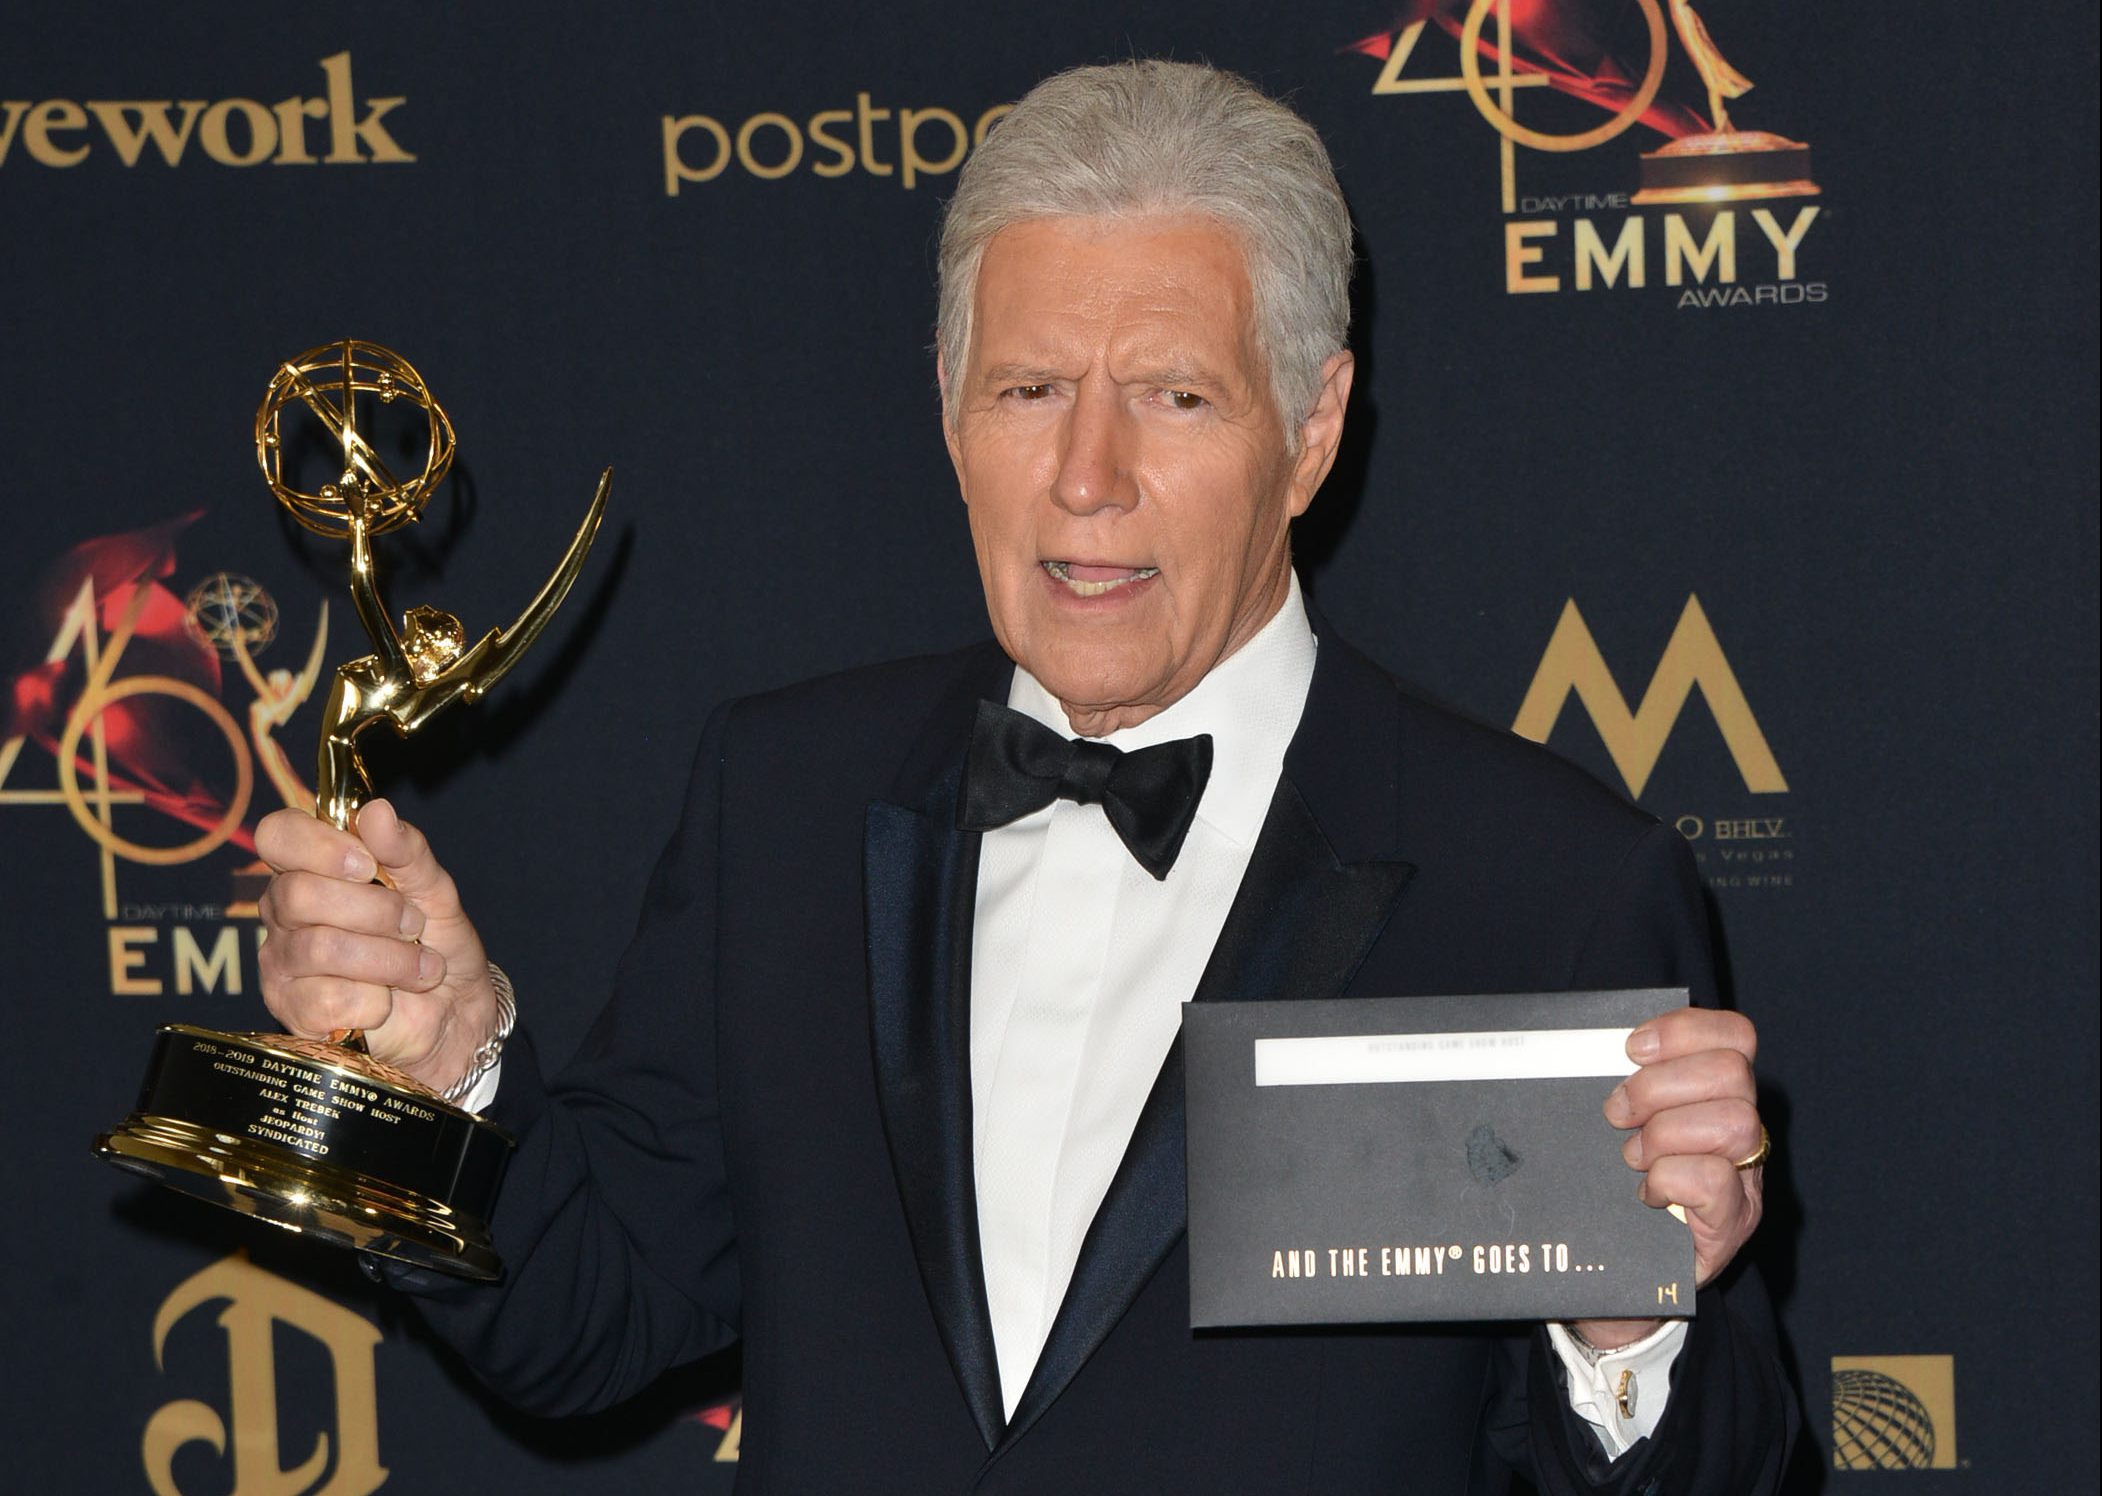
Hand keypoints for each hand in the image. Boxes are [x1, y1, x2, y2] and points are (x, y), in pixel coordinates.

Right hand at [256, 799, 497, 1095]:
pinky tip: (390, 1001)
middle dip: (376, 910)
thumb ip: (406, 851)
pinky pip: (328, 1000)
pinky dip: (377, 1001)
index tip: (367, 864)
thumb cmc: (434, 941)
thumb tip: (377, 810)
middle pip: (299, 894)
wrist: (455, 1011)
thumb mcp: (433, 889)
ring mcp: (283, 964)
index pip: (277, 835)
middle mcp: (285, 912)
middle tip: (414, 924)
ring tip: (423, 967)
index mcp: (312, 868)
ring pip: (320, 947)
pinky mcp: (294, 1013)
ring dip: (390, 959)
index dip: (318, 845)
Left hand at [1572, 1007, 1763, 1349]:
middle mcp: (1743, 1130)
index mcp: (1717, 1094)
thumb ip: (1623, 1085)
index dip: (1684, 1030)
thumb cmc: (1617, 1191)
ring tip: (1632, 1157)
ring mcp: (1746, 1177)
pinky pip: (1715, 1179)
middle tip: (1617, 1114)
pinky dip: (1671, 1179)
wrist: (1625, 1277)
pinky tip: (1646, 1192)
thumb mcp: (1621, 1126)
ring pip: (1732, 1121)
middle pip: (1731, 1072)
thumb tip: (1577, 1045)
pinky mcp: (1732, 1221)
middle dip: (1659, 1086)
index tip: (1630, 1049)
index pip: (1735, 1035)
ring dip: (1665, 1134)